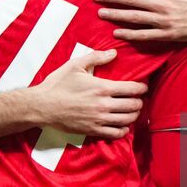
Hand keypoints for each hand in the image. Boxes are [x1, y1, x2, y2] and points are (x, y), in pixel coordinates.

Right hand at [29, 49, 146, 138]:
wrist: (43, 106)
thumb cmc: (58, 84)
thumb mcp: (75, 65)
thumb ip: (96, 57)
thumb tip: (114, 53)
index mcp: (102, 88)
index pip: (132, 89)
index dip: (142, 88)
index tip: (143, 86)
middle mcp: (104, 105)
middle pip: (133, 106)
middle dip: (140, 101)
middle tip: (139, 98)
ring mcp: (99, 120)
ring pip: (127, 120)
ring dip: (134, 115)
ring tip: (133, 110)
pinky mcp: (93, 131)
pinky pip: (116, 134)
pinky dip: (123, 130)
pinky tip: (123, 125)